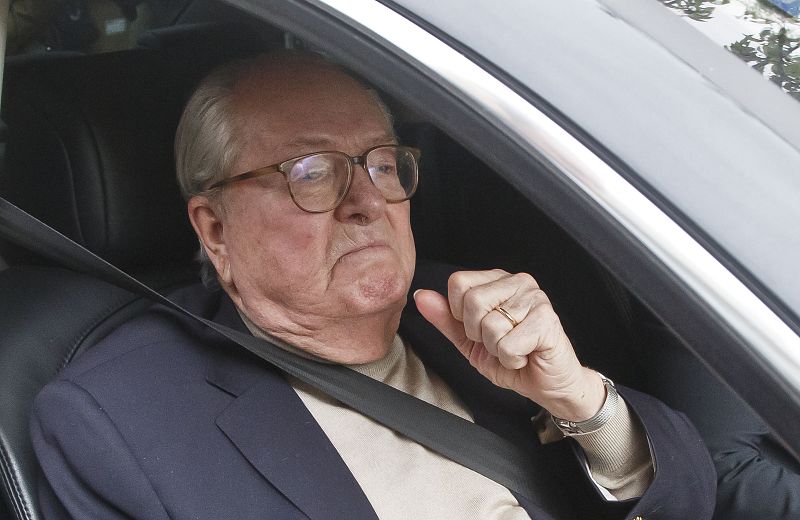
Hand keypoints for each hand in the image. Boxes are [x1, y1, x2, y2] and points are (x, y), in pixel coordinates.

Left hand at [414, 269, 604, 421]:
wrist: (548, 384)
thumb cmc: (513, 358)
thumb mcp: (469, 340)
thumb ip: (445, 318)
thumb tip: (421, 297)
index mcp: (498, 280)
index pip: (458, 283)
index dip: (460, 315)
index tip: (479, 329)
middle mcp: (519, 282)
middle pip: (472, 301)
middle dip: (478, 334)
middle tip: (498, 342)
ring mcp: (536, 299)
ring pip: (490, 326)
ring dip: (497, 349)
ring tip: (513, 349)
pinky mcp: (547, 321)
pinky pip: (508, 344)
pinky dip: (512, 359)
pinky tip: (525, 355)